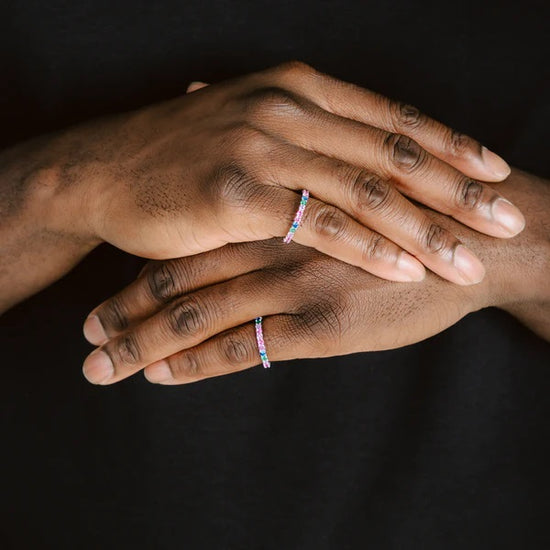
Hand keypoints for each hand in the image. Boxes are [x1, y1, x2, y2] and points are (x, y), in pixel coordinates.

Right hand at [50, 61, 522, 285]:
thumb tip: (354, 153)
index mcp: (298, 88)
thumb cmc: (183, 155)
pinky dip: (367, 248)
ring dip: (425, 229)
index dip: (450, 147)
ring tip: (471, 258)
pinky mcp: (239, 192)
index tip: (494, 173)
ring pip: (365, 191)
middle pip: (393, 154)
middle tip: (508, 218)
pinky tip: (406, 268)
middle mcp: (288, 108)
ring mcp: (263, 146)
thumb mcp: (252, 127)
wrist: (108, 170)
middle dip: (459, 191)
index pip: (392, 120)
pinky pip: (319, 223)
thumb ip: (307, 135)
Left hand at [81, 169, 548, 384]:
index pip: (185, 248)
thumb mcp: (340, 197)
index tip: (101, 301)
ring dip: (143, 343)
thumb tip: (248, 200)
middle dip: (125, 314)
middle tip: (85, 338)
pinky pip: (242, 346)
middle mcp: (271, 243)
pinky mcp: (322, 321)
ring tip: (102, 365)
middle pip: (177, 280)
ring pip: (197, 315)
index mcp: (271, 211)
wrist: (468, 245)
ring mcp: (293, 283)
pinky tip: (162, 376)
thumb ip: (287, 208)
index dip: (136, 275)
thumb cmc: (402, 220)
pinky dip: (195, 363)